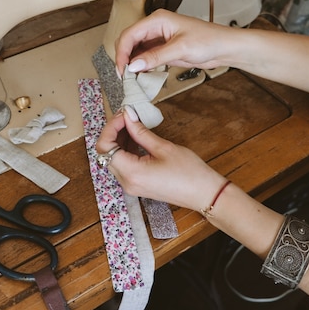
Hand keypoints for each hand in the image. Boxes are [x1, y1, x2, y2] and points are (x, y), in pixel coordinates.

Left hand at [96, 107, 225, 210]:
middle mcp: (126, 182)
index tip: (124, 115)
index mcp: (131, 173)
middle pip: (106, 153)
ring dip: (119, 140)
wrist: (204, 194)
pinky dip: (126, 150)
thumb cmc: (189, 173)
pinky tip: (137, 138)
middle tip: (128, 116)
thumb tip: (128, 116)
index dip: (111, 127)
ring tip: (133, 124)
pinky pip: (123, 165)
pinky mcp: (137, 185)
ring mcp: (131, 186)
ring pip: (114, 159)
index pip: (105, 147)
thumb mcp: (164, 147)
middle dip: (114, 132)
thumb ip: (141, 132)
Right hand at [114, 9, 236, 75]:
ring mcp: (158, 39)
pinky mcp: (163, 49)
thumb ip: (156, 56)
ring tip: (131, 78)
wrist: (224, 48)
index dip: (122, 52)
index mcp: (157, 20)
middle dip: (124, 58)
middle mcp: (155, 27)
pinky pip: (145, 57)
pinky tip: (141, 75)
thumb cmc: (209, 40)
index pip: (130, 34)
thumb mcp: (181, 49)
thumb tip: (134, 65)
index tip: (122, 69)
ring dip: (132, 63)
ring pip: (135, 51)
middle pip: (129, 41)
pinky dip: (141, 67)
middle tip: (124, 76)